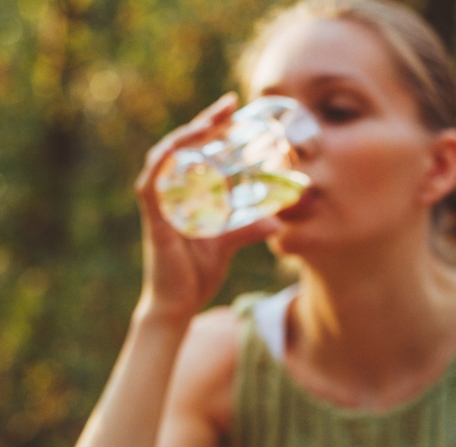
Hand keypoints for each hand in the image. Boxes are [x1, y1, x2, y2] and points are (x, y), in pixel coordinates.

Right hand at [134, 92, 282, 322]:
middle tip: (230, 105)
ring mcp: (160, 206)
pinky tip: (177, 151)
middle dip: (205, 123)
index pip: (199, 153)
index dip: (214, 129)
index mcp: (187, 196)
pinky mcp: (154, 221)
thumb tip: (277, 222)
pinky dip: (163, 167)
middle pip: (183, 147)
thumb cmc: (196, 275)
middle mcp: (171, 195)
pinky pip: (152, 187)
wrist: (177, 306)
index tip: (236, 110)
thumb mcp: (227, 245)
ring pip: (165, 158)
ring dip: (186, 138)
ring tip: (208, 123)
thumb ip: (247, 229)